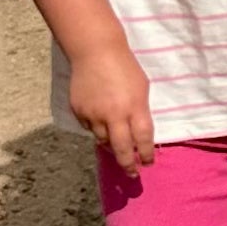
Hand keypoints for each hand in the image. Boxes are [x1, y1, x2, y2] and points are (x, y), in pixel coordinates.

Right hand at [67, 45, 155, 172]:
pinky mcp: (79, 111)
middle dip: (128, 164)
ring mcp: (94, 114)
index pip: (143, 139)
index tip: (148, 163)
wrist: (95, 52)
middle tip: (133, 173)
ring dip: (111, 145)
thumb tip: (137, 133)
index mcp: (134, 107)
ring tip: (116, 146)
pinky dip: (96, 128)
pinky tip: (100, 121)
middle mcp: (114, 115)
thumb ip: (140, 111)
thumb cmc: (125, 67)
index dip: (146, 154)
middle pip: (121, 149)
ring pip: (103, 140)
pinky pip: (89, 128)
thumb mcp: (141, 88)